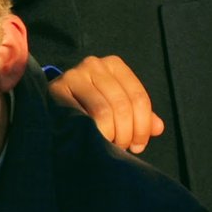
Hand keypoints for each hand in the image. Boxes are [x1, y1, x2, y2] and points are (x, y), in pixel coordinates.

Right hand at [47, 55, 161, 153]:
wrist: (53, 104)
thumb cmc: (91, 106)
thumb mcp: (119, 107)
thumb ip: (141, 116)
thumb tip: (158, 127)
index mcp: (114, 65)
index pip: (139, 97)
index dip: (143, 126)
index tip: (138, 145)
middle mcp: (94, 64)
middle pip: (123, 105)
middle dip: (126, 133)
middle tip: (121, 147)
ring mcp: (75, 74)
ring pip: (104, 111)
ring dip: (110, 134)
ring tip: (108, 144)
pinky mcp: (58, 89)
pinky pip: (82, 115)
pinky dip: (92, 131)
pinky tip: (93, 138)